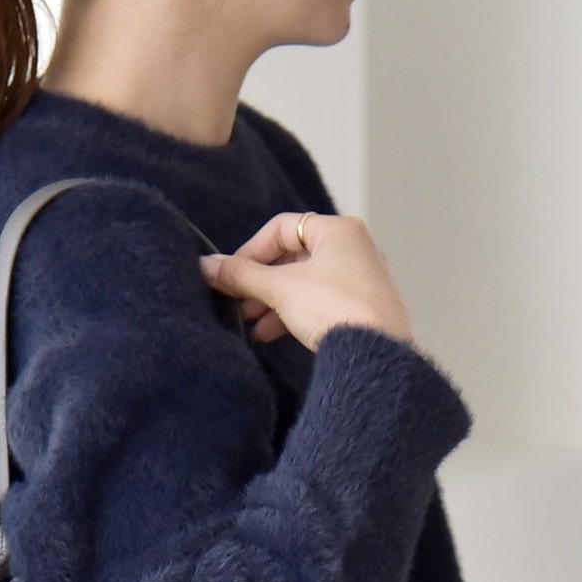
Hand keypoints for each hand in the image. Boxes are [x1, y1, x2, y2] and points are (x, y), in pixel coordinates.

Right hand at [197, 210, 418, 353]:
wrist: (376, 353)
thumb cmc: (332, 307)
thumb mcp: (279, 289)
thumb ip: (241, 276)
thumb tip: (205, 265)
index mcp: (338, 229)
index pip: (282, 228)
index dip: (251, 251)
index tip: (231, 276)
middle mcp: (353, 248)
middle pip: (293, 257)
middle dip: (261, 283)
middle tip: (240, 304)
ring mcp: (360, 279)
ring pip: (305, 283)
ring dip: (274, 302)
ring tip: (254, 326)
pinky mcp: (363, 308)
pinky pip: (320, 303)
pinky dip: (294, 314)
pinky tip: (273, 335)